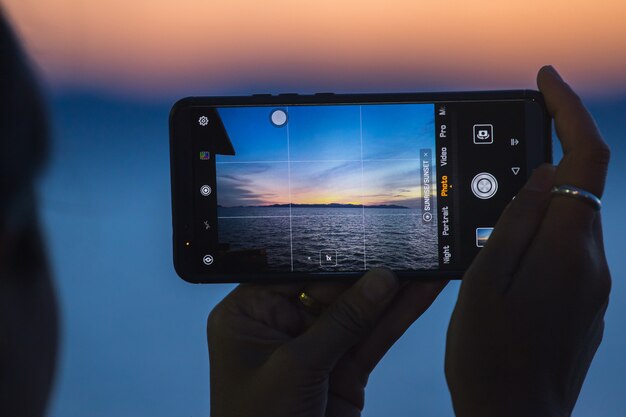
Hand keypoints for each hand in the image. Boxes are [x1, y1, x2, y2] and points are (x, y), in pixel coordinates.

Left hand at [207, 269, 446, 416]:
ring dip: (393, 292)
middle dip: (369, 272)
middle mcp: (281, 326)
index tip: (366, 236)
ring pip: (358, 313)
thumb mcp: (295, 367)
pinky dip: (398, 318)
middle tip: (406, 246)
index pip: (295, 272)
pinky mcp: (343, 371)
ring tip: (425, 263)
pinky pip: (372, 338)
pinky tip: (421, 293)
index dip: (331, 256)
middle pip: (331, 289)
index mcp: (249, 315)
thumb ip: (341, 321)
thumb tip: (380, 279)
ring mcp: (315, 349)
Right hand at [445, 66, 610, 416]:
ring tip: (492, 209)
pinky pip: (567, 245)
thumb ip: (515, 222)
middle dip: (549, 149)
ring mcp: (593, 283)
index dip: (568, 111)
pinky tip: (508, 249)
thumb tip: (541, 173)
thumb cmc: (490, 357)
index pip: (585, 158)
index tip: (544, 82)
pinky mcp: (585, 299)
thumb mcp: (484, 281)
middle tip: (502, 145)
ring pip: (571, 215)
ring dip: (539, 194)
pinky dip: (542, 228)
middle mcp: (591, 262)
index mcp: (566, 250)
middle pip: (580, 183)